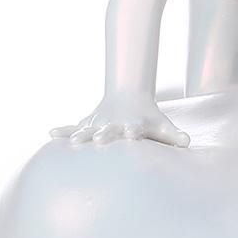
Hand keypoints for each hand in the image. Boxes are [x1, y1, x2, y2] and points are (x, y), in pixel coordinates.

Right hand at [50, 91, 190, 147]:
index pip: (134, 129)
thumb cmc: (148, 118)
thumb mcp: (162, 125)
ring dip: (80, 134)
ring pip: (88, 129)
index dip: (133, 131)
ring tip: (73, 141)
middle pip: (109, 129)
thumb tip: (187, 142)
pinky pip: (73, 127)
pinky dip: (63, 130)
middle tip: (100, 139)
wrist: (128, 95)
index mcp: (134, 125)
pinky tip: (50, 133)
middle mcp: (114, 123)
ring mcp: (99, 123)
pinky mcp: (88, 124)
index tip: (131, 134)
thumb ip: (173, 135)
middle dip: (104, 134)